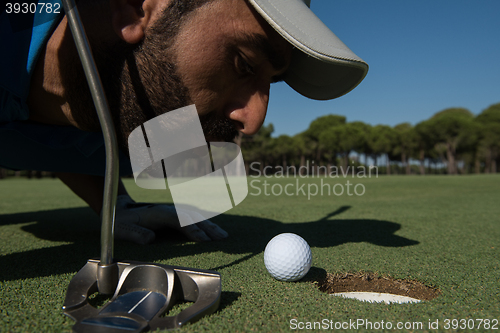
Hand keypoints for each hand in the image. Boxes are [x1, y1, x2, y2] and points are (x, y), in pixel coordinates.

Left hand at [113, 195, 227, 244]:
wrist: (120, 210)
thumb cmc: (122, 222)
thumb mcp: (123, 229)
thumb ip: (136, 234)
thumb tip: (150, 239)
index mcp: (158, 213)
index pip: (179, 221)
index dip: (191, 229)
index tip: (203, 239)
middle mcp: (169, 210)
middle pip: (192, 218)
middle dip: (208, 228)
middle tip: (222, 239)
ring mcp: (174, 211)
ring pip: (196, 218)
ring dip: (210, 226)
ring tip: (224, 236)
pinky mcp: (176, 216)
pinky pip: (194, 220)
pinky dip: (206, 225)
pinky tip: (215, 232)